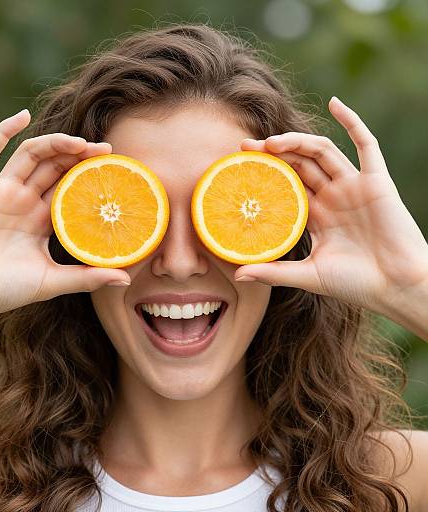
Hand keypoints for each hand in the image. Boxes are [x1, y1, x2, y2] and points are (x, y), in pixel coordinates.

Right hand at [0, 109, 131, 317]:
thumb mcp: (54, 281)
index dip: (90, 175)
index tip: (115, 169)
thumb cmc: (7, 290)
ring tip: (80, 142)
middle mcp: (25, 201)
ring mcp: (3, 191)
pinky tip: (23, 116)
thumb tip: (125, 278)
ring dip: (55, 143)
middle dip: (80, 155)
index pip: (71, 187)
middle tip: (105, 151)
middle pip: (56, 166)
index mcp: (43, 219)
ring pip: (32, 155)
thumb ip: (88, 277)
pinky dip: (3, 131)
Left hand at [235, 96, 427, 313]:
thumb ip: (274, 272)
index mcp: (316, 215)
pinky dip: (352, 122)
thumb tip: (239, 275)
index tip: (239, 166)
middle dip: (273, 153)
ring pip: (322, 152)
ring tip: (271, 142)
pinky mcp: (377, 181)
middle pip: (298, 164)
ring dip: (297, 142)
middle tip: (246, 147)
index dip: (264, 173)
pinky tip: (335, 103)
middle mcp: (332, 196)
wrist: (396, 288)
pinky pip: (366, 145)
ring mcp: (354, 186)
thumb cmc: (355, 284)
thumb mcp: (308, 275)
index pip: (285, 185)